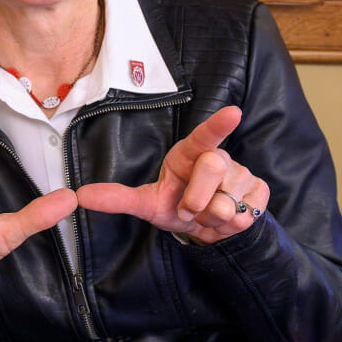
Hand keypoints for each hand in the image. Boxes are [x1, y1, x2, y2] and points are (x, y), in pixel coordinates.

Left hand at [76, 106, 269, 244]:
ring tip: (206, 213)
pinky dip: (230, 226)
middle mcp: (219, 158)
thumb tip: (81, 195)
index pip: (204, 136)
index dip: (218, 125)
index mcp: (190, 153)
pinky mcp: (260, 192)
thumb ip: (117, 198)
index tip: (233, 112)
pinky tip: (226, 219)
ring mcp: (242, 174)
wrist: (206, 228)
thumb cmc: (175, 204)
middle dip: (196, 199)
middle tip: (188, 208)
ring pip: (229, 203)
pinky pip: (246, 216)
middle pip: (212, 169)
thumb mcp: (147, 203)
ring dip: (212, 218)